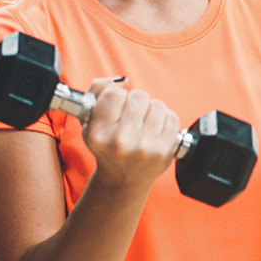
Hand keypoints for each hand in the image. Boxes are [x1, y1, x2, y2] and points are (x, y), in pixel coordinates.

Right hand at [80, 78, 181, 193]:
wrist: (123, 179)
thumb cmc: (106, 145)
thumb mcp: (89, 120)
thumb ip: (98, 90)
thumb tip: (124, 80)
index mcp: (98, 134)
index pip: (114, 94)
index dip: (116, 98)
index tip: (115, 109)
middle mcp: (120, 142)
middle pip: (138, 96)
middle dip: (135, 103)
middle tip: (131, 118)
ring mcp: (145, 148)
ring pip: (157, 105)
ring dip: (151, 111)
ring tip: (143, 125)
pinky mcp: (164, 152)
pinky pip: (171, 117)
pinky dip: (164, 120)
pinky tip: (154, 132)